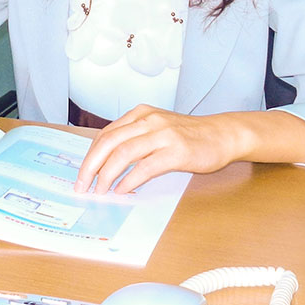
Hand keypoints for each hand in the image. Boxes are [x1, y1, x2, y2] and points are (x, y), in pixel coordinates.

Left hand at [74, 105, 235, 193]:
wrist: (222, 134)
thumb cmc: (188, 135)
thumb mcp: (157, 128)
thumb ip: (135, 138)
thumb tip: (107, 163)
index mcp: (140, 114)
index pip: (106, 134)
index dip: (90, 156)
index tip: (82, 175)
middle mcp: (149, 120)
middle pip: (109, 142)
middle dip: (91, 166)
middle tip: (82, 185)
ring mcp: (163, 134)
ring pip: (124, 153)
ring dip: (107, 174)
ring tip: (100, 191)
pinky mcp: (176, 151)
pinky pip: (146, 167)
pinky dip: (130, 180)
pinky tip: (123, 190)